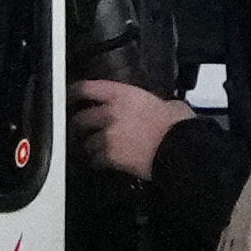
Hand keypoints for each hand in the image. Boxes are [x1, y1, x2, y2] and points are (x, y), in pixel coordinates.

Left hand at [71, 79, 192, 178]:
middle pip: (81, 118)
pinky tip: (104, 163)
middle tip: (81, 127)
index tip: (72, 96)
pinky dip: (98, 161)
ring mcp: (108, 136)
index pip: (87, 88)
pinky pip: (96, 159)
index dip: (75, 92)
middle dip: (80, 124)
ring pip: (87, 142)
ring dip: (90, 146)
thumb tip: (157, 107)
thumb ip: (152, 103)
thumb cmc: (177, 126)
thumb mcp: (166, 103)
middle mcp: (110, 113)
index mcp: (122, 95)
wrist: (179, 148)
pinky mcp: (111, 156)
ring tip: (95, 149)